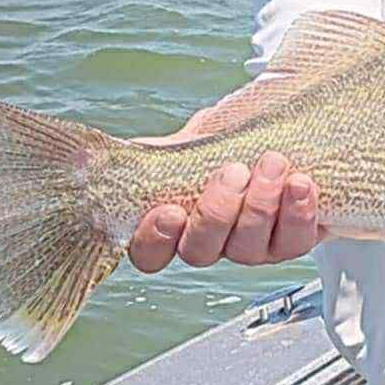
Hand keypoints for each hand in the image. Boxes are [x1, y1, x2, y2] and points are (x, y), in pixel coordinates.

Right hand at [128, 83, 321, 271]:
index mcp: (175, 222)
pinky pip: (294, 242)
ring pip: (248, 249)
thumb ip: (152, 151)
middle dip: (217, 211)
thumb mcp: (191, 140)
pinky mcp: (291, 241)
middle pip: (201, 251)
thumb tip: (83, 160)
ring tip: (272, 165)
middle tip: (233, 171)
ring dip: (261, 205)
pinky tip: (301, 183)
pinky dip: (299, 211)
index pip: (150, 253)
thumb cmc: (233, 137)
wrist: (286, 130)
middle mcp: (211, 242)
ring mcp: (250, 246)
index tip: (169, 210)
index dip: (156, 239)